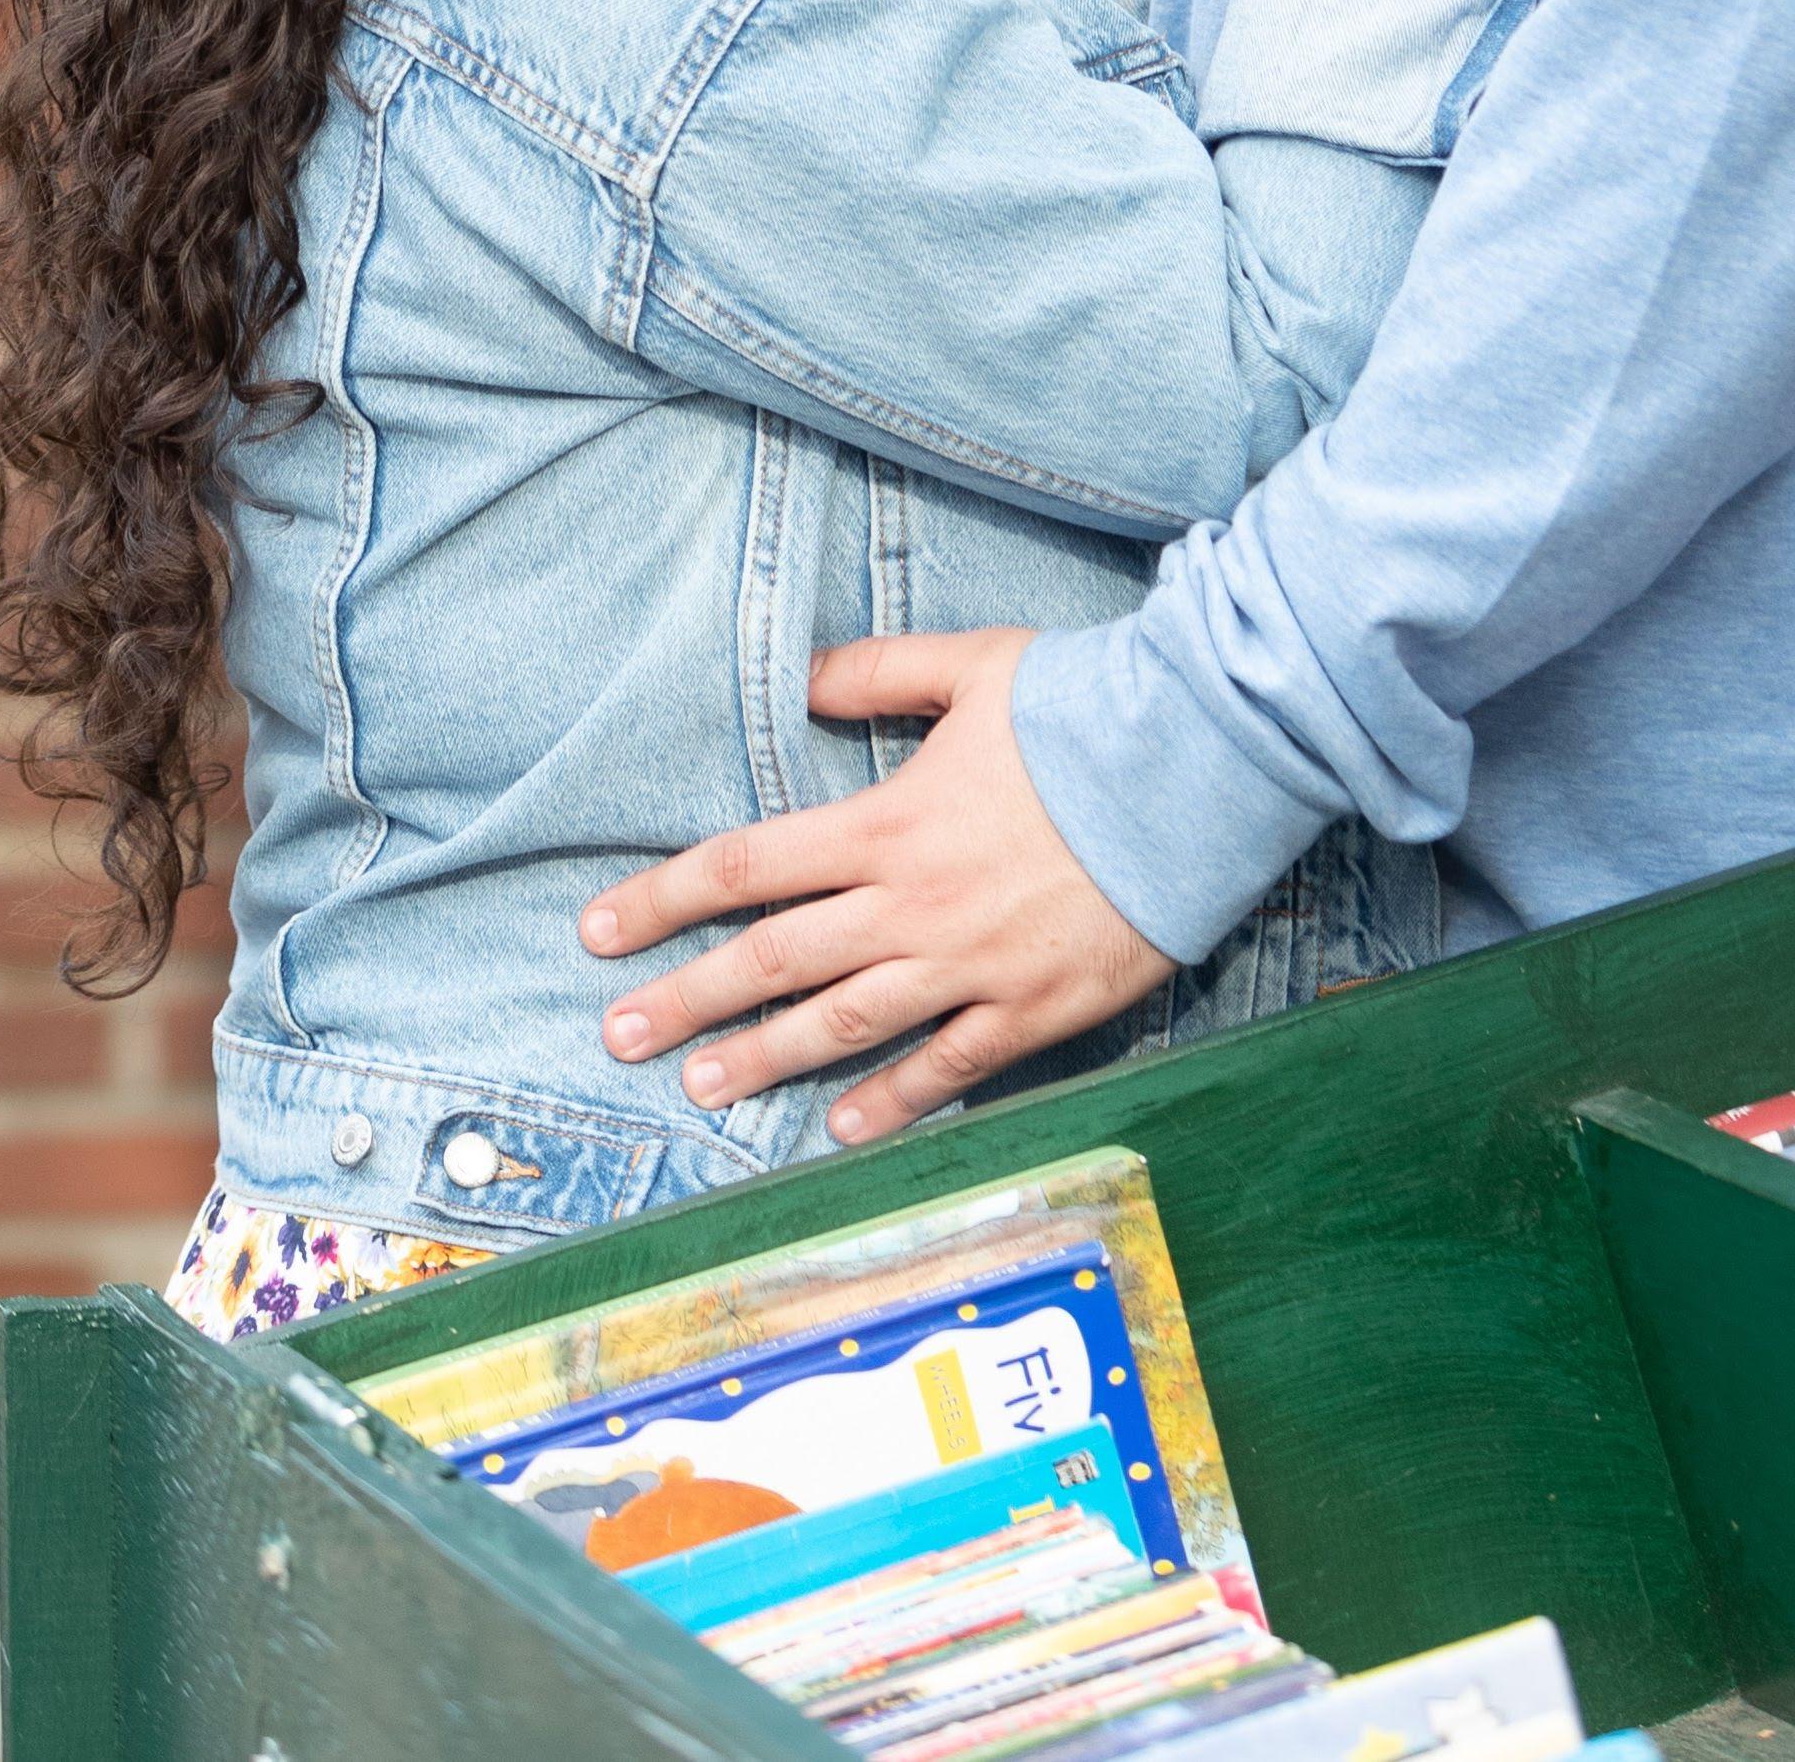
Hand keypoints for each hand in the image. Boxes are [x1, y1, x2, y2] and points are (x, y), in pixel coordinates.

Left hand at [581, 629, 1172, 1146]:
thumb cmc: (1086, 710)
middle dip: (685, 997)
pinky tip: (841, 1128)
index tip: (598, 932)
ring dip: (763, 1058)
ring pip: (842, 1024)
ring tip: (700, 1086)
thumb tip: (804, 676)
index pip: (748, 866)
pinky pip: (946, 1066)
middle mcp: (912, 903)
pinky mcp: (1031, 1008)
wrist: (1195, 768)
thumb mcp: (976, 666)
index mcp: (887, 821)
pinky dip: (890, 1100)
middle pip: (774, 959)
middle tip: (616, 1035)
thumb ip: (879, 672)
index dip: (663, 900)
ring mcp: (969, 964)